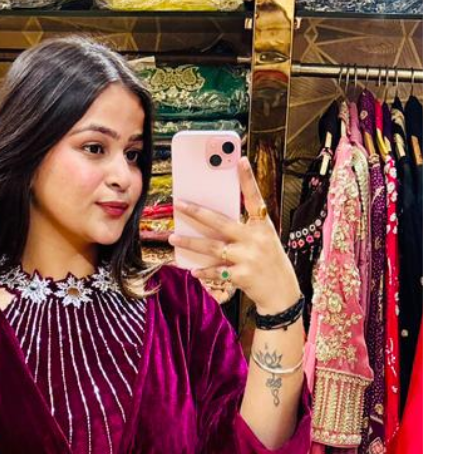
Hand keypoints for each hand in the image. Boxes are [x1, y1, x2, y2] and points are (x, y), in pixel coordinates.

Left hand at [168, 157, 300, 313]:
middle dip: (197, 212)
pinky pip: (216, 271)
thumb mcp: (263, 240)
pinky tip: (193, 270)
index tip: (240, 160)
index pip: (254, 198)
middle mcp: (255, 239)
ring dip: (190, 243)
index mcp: (263, 226)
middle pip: (220, 222)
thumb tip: (213, 221)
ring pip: (211, 247)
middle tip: (178, 204)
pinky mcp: (241, 276)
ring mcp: (247, 258)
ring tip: (173, 238)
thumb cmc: (269, 262)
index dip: (248, 179)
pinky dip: (203, 271)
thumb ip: (243, 229)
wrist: (281, 293)